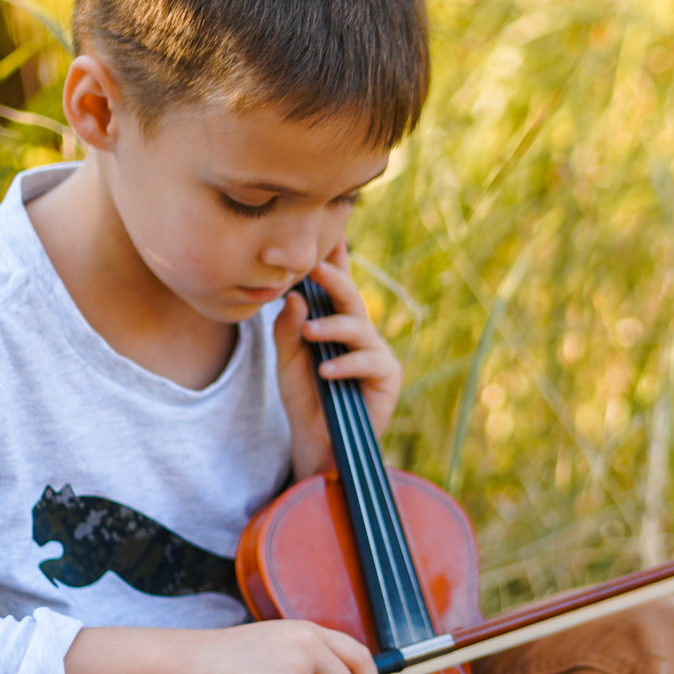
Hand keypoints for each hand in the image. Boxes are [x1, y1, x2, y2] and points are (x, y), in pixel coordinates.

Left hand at [274, 249, 402, 481]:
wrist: (316, 443)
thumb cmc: (304, 398)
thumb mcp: (286, 361)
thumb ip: (287, 330)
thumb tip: (293, 298)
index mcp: (336, 323)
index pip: (335, 285)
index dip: (334, 258)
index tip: (328, 231)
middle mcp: (360, 333)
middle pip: (351, 297)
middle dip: (335, 280)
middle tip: (314, 268)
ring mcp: (375, 353)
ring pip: (359, 327)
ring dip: (333, 327)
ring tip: (309, 334)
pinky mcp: (387, 378)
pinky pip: (369, 362)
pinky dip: (346, 364)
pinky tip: (325, 370)